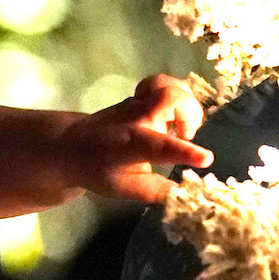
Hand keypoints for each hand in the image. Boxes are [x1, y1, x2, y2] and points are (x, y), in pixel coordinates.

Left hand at [70, 75, 210, 204]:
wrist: (72, 145)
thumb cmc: (101, 169)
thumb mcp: (127, 189)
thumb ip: (157, 191)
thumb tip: (187, 195)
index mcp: (134, 144)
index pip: (163, 146)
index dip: (186, 151)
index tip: (206, 158)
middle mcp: (137, 118)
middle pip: (170, 97)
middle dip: (190, 114)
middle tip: (185, 135)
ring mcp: (137, 102)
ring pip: (168, 85)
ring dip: (184, 102)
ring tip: (180, 125)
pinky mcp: (139, 96)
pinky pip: (163, 84)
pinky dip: (175, 95)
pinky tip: (172, 116)